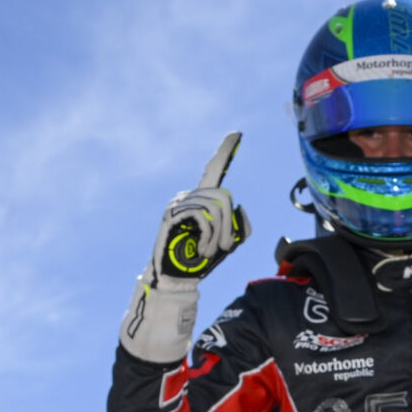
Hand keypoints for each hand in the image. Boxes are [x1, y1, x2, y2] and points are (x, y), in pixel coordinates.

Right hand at [153, 132, 249, 281]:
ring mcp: (179, 203)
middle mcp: (189, 196)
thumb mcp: (228, 243)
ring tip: (208, 251)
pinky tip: (201, 248)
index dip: (225, 152)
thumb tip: (238, 208)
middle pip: (224, 197)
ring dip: (218, 235)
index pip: (214, 170)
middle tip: (224, 248)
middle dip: (228, 226)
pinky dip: (208, 236)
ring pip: (215, 209)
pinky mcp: (173, 213)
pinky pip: (203, 217)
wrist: (178, 278)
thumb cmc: (201, 261)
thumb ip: (239, 226)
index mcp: (202, 199)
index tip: (237, 133)